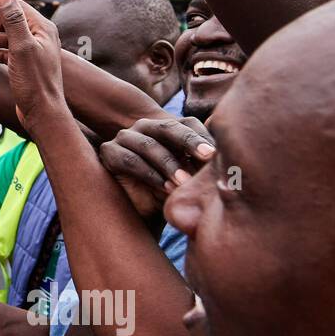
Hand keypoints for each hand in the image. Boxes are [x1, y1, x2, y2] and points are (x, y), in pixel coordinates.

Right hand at [0, 0, 64, 127]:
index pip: (16, 7)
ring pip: (6, 37)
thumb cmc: (34, 82)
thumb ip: (12, 19)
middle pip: (9, 21)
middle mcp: (40, 37)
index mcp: (42, 29)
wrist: (42, 113)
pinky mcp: (26, 66)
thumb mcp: (20, 47)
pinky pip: (8, 52)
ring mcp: (33, 52)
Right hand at [98, 117, 215, 215]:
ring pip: (149, 145)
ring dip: (168, 164)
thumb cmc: (170, 190)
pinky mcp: (109, 152)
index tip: (216, 154)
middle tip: (207, 159)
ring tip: (183, 183)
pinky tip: (162, 186)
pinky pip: (130, 160)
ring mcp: (125, 137)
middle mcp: (146, 127)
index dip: (202, 137)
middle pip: (168, 128)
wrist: (139, 211)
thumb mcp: (190, 175)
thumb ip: (203, 164)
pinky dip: (148, 174)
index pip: (188, 124)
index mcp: (168, 128)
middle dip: (189, 143)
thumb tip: (225, 158)